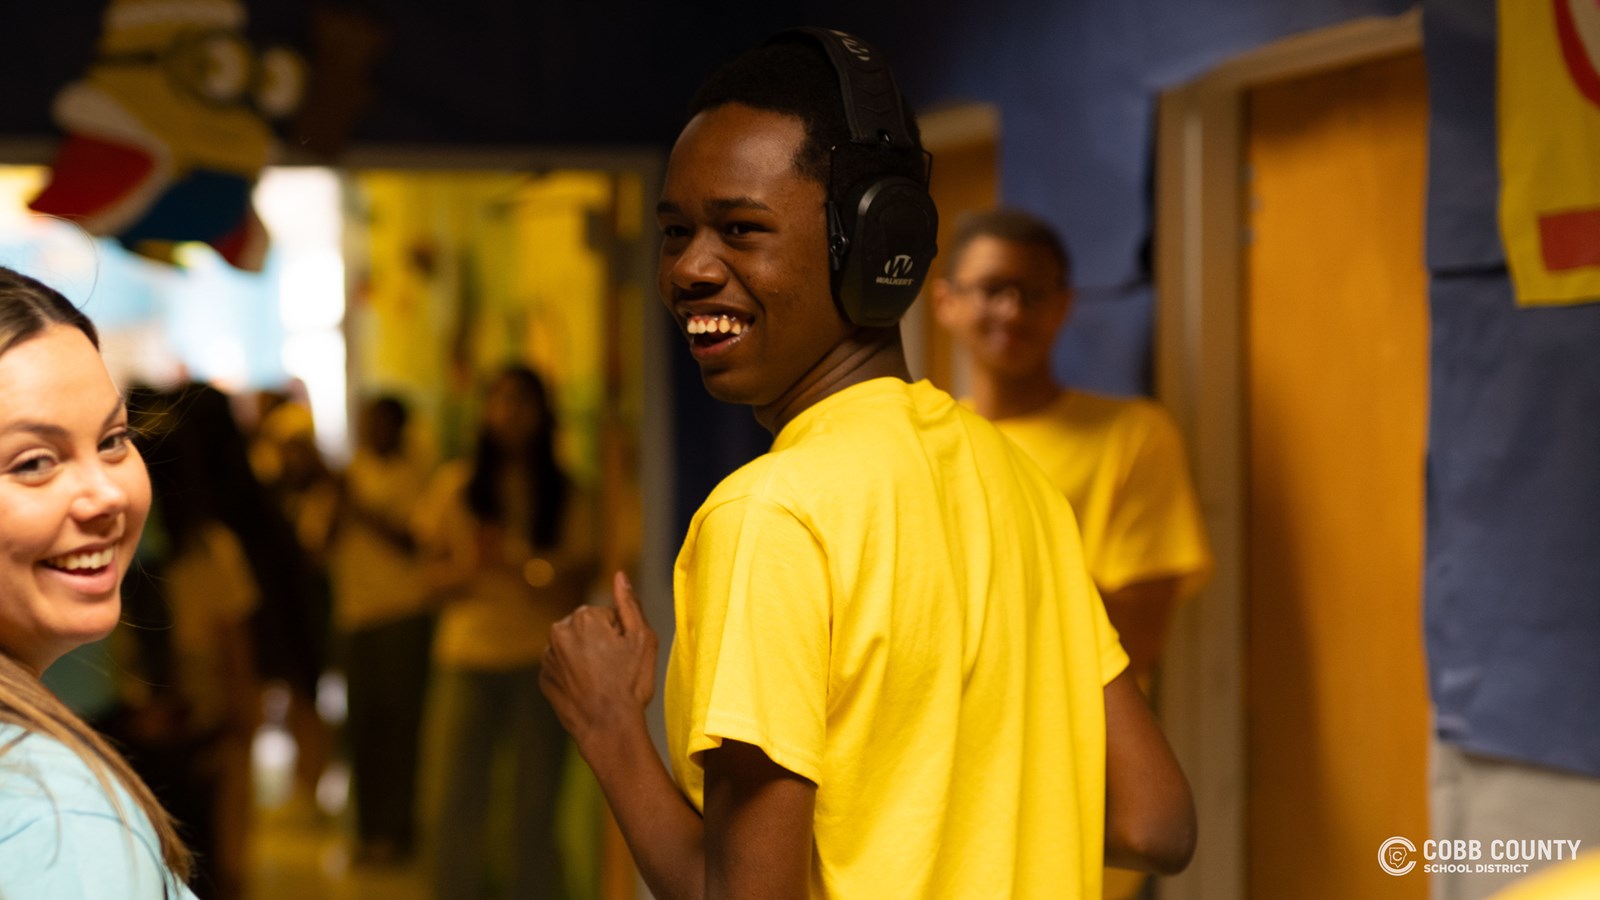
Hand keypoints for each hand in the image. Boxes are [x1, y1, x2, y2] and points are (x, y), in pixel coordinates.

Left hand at [541, 571, 658, 746]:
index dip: (620, 635)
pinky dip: (573, 675)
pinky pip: (562, 668)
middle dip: (600, 643)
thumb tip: (619, 575)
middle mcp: (559, 631)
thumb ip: (629, 603)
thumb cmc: (630, 683)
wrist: (608, 728)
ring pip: (573, 648)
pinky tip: (587, 690)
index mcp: (584, 617)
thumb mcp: (643, 639)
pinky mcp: (543, 678)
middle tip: (615, 670)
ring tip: (601, 682)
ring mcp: (548, 657)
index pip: (607, 616)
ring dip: (585, 658)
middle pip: (587, 629)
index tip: (625, 656)